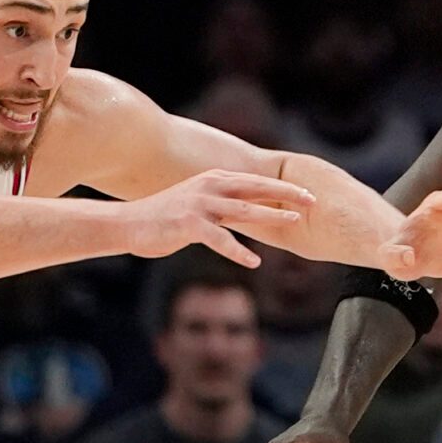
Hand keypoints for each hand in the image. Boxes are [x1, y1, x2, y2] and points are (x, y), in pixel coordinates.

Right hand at [129, 168, 315, 268]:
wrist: (128, 224)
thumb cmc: (164, 218)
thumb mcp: (197, 204)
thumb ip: (221, 204)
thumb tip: (245, 210)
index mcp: (213, 179)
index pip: (255, 180)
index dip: (282, 186)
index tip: (308, 192)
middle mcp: (209, 186)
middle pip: (256, 188)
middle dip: (286, 194)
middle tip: (313, 200)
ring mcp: (199, 204)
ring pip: (244, 210)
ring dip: (271, 216)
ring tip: (293, 222)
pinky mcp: (189, 223)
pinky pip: (220, 239)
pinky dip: (238, 251)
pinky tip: (254, 263)